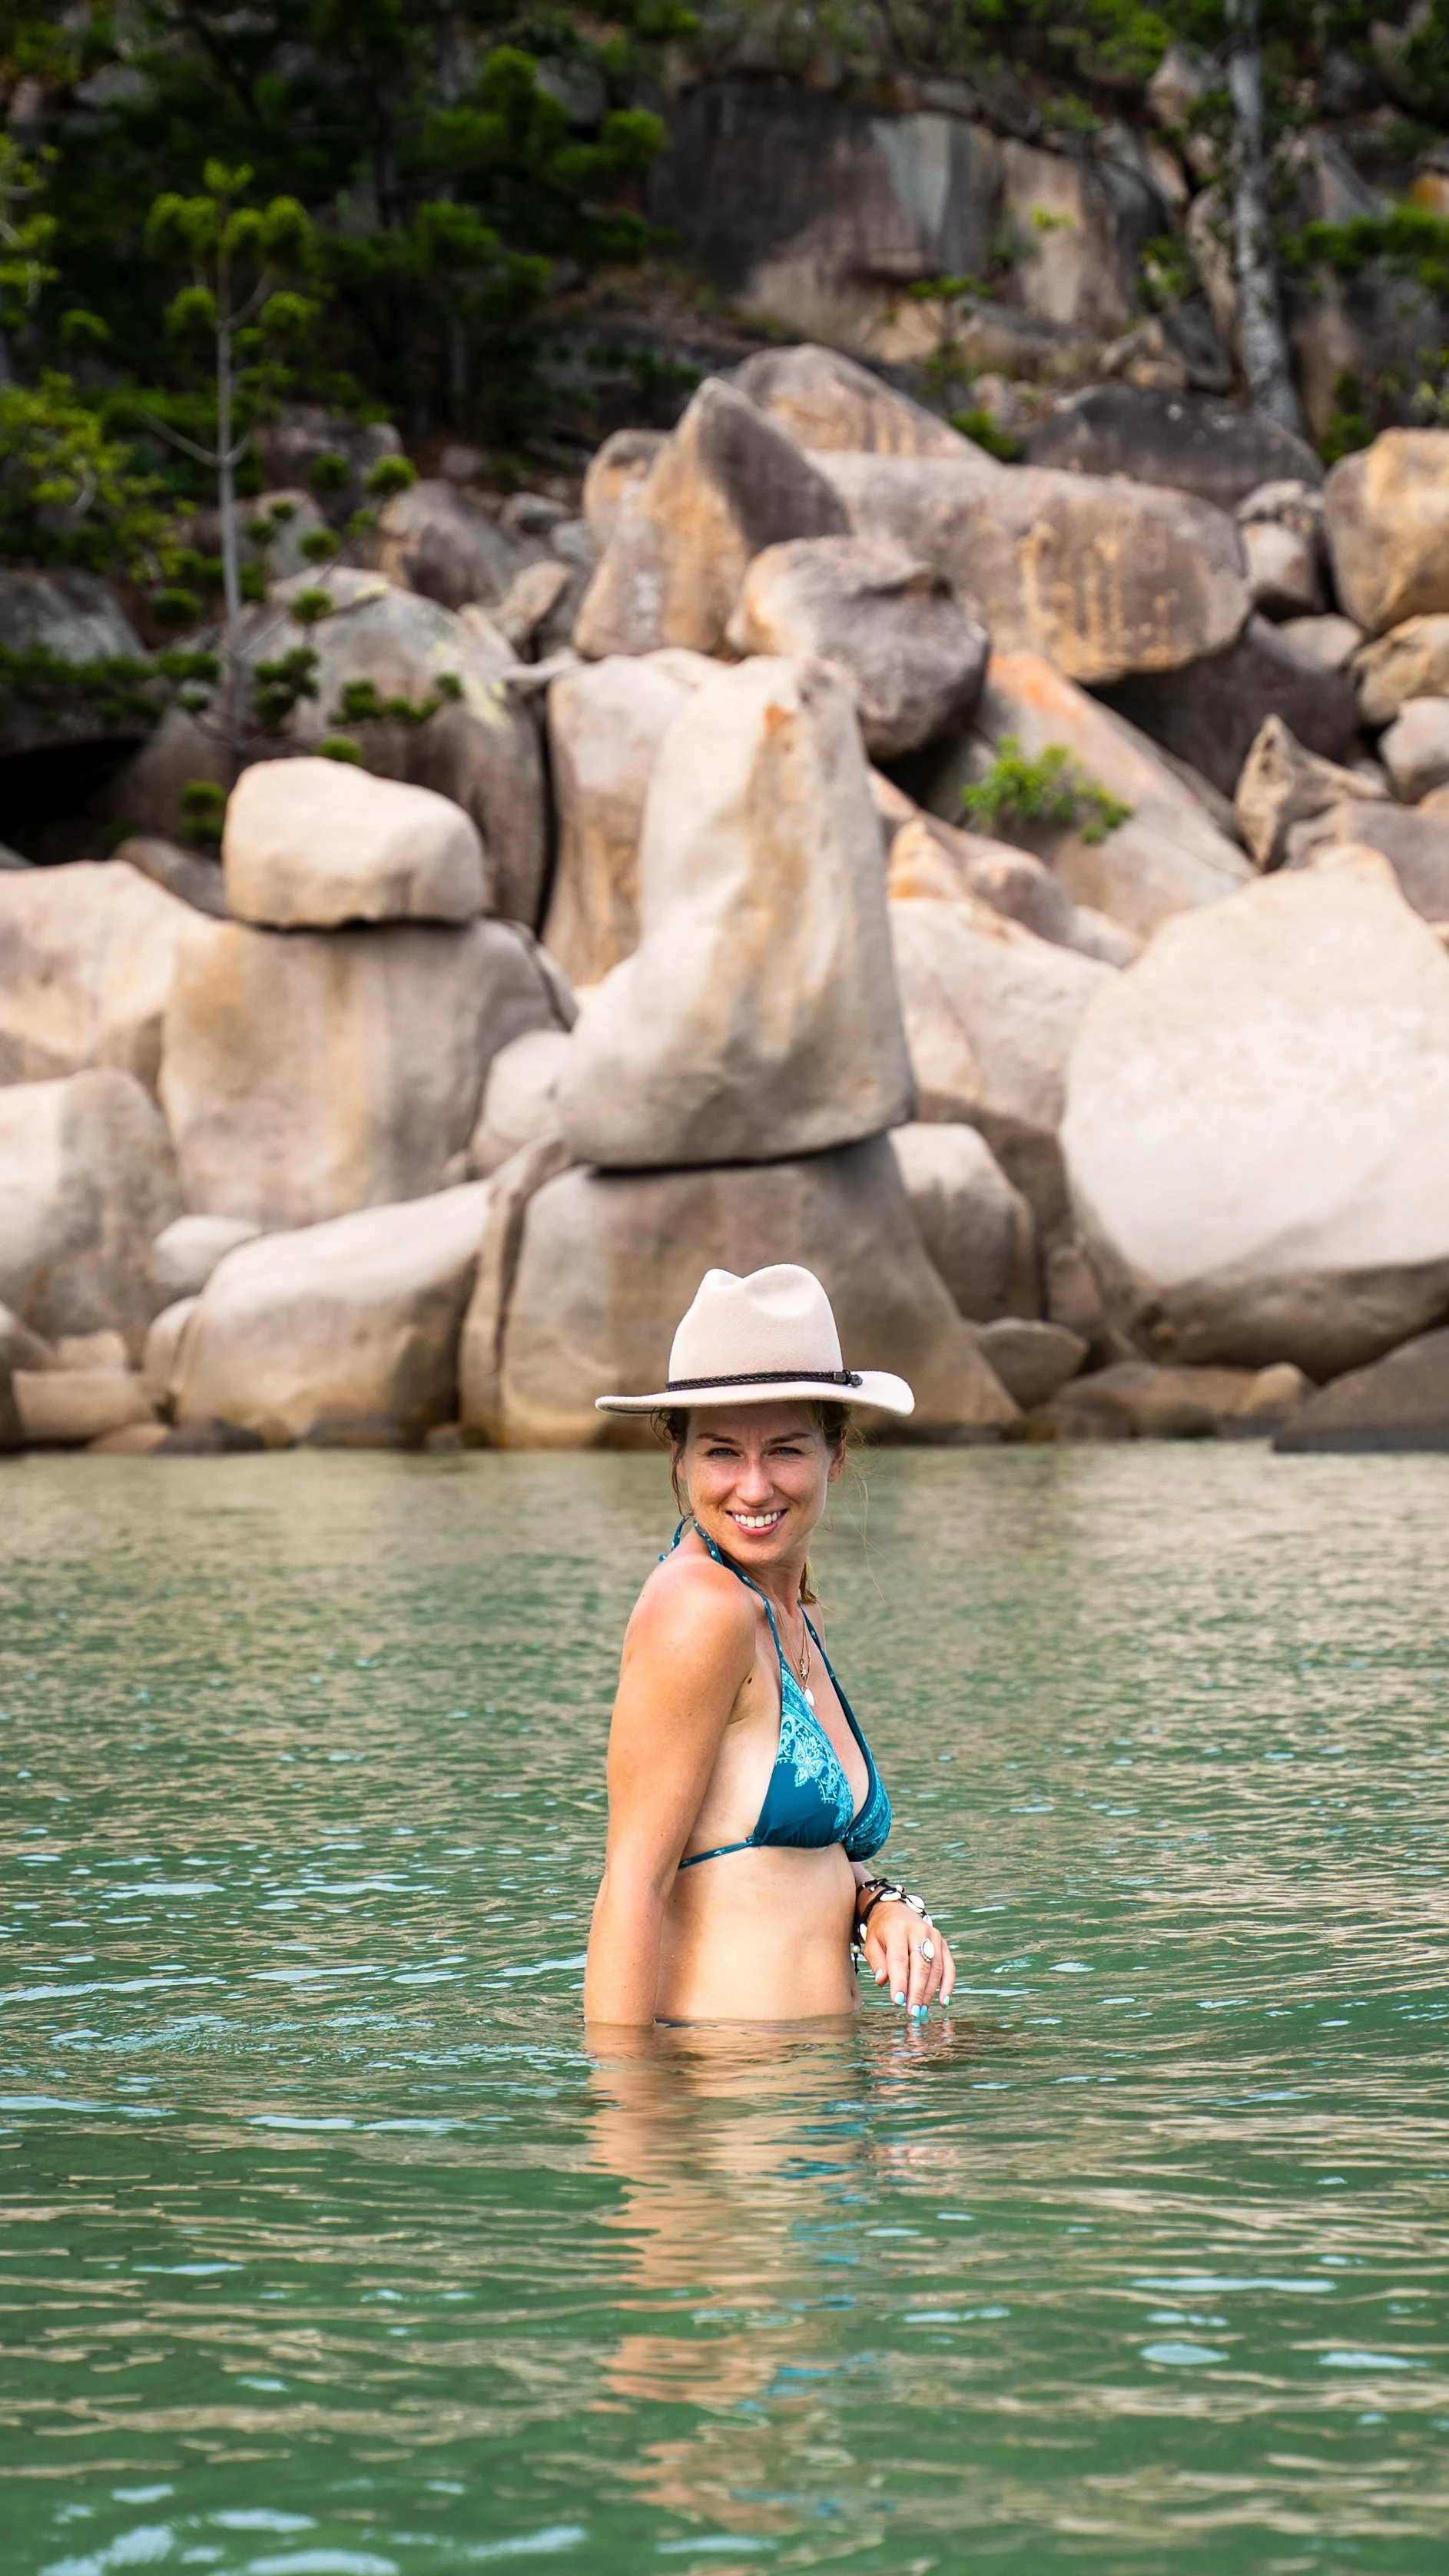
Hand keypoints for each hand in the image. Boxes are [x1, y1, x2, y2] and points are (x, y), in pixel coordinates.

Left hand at [859, 1896, 954, 2016]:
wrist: (895, 1909)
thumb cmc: (880, 1930)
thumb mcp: (872, 1942)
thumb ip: (877, 1962)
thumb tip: (882, 1981)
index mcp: (897, 1930)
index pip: (899, 1959)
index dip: (899, 1981)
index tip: (897, 2001)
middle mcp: (919, 1931)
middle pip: (920, 1966)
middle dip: (917, 1992)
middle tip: (912, 2011)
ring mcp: (933, 1936)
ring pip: (935, 1968)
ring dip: (929, 1992)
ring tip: (921, 2010)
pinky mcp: (942, 1943)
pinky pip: (949, 1966)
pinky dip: (948, 1985)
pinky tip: (943, 2001)